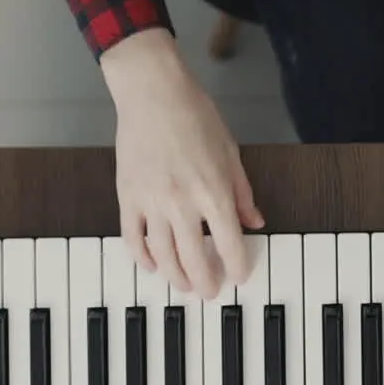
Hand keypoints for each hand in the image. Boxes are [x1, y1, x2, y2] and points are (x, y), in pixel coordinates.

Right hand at [102, 30, 264, 296]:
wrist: (153, 92)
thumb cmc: (195, 116)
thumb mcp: (231, 153)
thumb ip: (242, 193)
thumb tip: (255, 222)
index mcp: (214, 192)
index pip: (229, 245)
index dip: (237, 267)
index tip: (239, 276)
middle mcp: (183, 203)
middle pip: (194, 259)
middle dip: (205, 282)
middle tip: (210, 292)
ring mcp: (152, 202)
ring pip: (163, 256)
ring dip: (175, 277)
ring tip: (184, 285)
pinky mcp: (128, 196)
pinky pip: (133, 238)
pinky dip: (142, 257)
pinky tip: (152, 266)